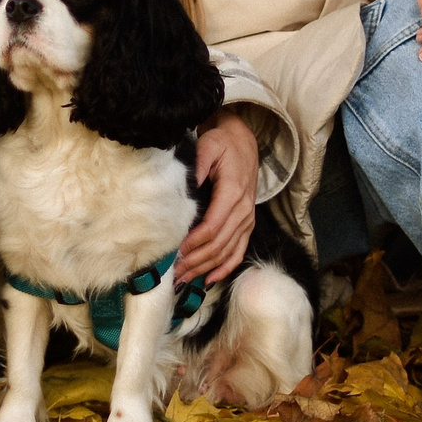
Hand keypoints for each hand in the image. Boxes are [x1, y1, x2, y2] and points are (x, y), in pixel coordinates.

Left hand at [177, 111, 257, 283]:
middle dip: (195, 261)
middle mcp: (243, 210)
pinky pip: (239, 251)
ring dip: (205, 268)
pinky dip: (225, 268)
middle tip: (173, 273)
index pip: (212, 226)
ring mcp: (247, 219)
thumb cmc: (223, 143)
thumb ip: (198, 166)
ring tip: (183, 280)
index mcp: (232, 192)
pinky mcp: (247, 224)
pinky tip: (209, 279)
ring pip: (226, 252)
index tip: (176, 252)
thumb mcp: (208, 146)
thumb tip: (187, 187)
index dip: (194, 243)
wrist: (243, 141)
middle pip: (218, 244)